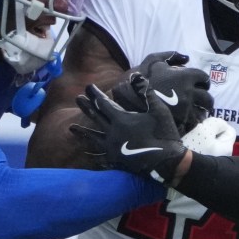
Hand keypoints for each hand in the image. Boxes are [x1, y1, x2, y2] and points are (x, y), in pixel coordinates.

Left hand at [71, 74, 186, 183]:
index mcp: (121, 119)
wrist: (167, 162)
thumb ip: (146, 92)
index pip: (103, 103)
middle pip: (95, 117)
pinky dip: (92, 154)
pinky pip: (100, 156)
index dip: (95, 94)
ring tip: (72, 128)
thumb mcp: (158, 110)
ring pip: (93, 138)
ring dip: (82, 132)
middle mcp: (112, 133)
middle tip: (78, 98)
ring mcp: (112, 148)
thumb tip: (137, 76)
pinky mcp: (116, 160)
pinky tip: (86, 153)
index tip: (89, 86)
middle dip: (86, 106)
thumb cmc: (164, 134)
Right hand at [111, 51, 212, 134]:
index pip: (204, 79)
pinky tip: (187, 121)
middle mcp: (189, 92)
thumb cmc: (140, 77)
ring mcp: (185, 109)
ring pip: (203, 113)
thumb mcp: (153, 60)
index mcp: (186, 76)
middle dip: (205, 99)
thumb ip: (170, 56)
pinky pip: (192, 124)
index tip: (200, 84)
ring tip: (195, 112)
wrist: (128, 98)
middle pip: (208, 98)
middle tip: (200, 100)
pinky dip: (192, 123)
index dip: (203, 82)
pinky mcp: (179, 122)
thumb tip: (186, 58)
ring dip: (201, 112)